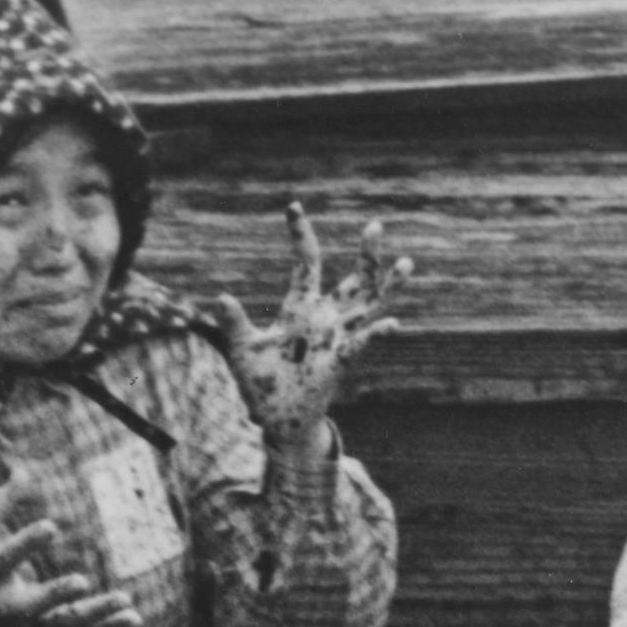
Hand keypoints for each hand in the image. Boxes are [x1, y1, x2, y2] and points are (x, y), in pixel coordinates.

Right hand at [0, 476, 137, 626]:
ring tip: (125, 598)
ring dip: (95, 613)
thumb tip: (24, 469)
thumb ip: (0, 505)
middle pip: (34, 603)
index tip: (52, 526)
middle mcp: (5, 605)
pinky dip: (105, 626)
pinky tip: (135, 617)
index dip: (27, 542)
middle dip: (56, 594)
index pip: (6, 558)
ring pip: (62, 623)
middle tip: (81, 582)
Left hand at [218, 205, 408, 446]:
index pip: (306, 263)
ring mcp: (335, 339)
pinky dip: (376, 334)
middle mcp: (323, 318)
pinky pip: (361, 345)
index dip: (301, 235)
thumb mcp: (242, 349)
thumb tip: (220, 298)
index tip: (294, 206)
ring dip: (386, 286)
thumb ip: (235, 323)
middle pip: (352, 280)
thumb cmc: (260, 383)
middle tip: (376, 226)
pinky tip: (392, 324)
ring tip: (406, 263)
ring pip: (368, 306)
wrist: (275, 419)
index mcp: (299, 307)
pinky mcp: (339, 362)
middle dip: (366, 255)